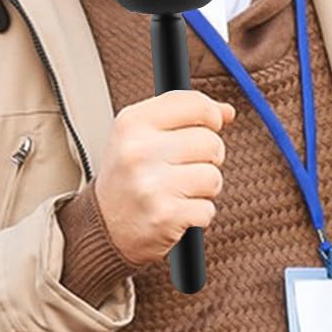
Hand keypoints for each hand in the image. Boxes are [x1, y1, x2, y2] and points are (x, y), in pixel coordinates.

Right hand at [93, 89, 235, 267]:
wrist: (104, 227)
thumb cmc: (129, 176)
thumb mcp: (143, 134)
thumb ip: (185, 115)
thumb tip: (227, 111)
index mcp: (131, 123)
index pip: (194, 104)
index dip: (211, 115)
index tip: (210, 125)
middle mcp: (138, 150)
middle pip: (210, 141)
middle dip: (208, 157)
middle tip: (184, 167)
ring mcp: (151, 184)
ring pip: (213, 176)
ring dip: (204, 188)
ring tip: (179, 190)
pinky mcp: (165, 215)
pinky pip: (208, 209)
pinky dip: (198, 214)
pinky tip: (176, 211)